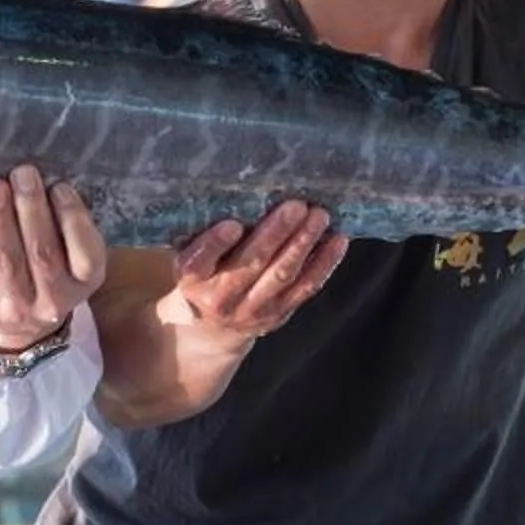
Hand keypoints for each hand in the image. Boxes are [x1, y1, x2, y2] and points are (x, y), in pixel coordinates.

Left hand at [0, 166, 106, 356]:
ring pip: (7, 260)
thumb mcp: (73, 261)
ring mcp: (16, 306)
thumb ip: (68, 229)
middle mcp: (53, 299)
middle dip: (31, 210)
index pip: (86, 253)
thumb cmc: (51, 277)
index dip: (73, 219)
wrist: (21, 332)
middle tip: (23, 173)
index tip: (59, 186)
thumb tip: (45, 178)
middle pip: (42, 253)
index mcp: (85, 282)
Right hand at [167, 202, 349, 340]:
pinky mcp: (279, 313)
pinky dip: (324, 263)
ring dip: (303, 243)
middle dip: (275, 234)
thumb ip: (201, 236)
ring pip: (282, 275)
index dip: (215, 244)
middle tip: (295, 206)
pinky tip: (337, 241)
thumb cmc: (200, 278)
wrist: (211, 331)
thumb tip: (231, 192)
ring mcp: (253, 309)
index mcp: (192, 280)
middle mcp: (221, 298)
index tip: (232, 225)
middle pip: (250, 264)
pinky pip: (306, 288)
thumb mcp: (187, 259)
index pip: (198, 263)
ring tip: (318, 216)